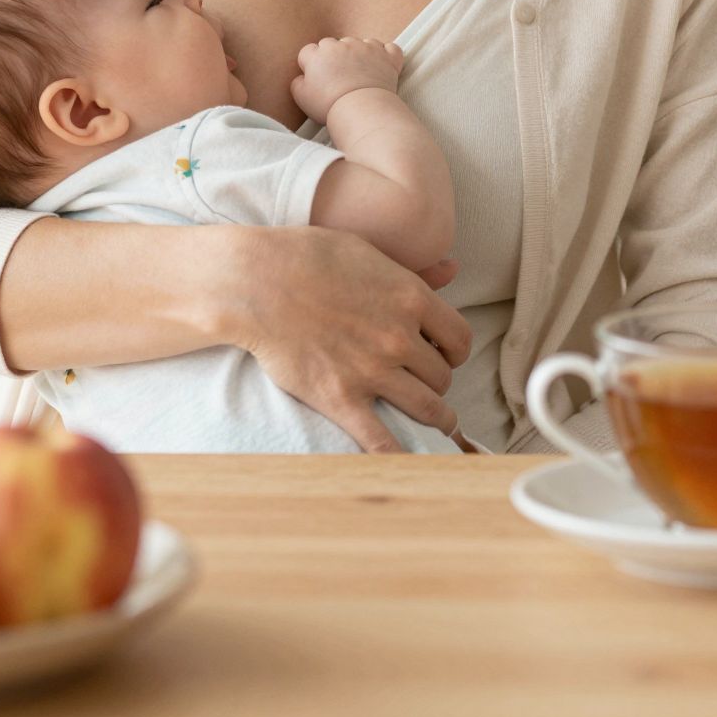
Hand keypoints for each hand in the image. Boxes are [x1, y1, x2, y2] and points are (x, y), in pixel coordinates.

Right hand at [213, 224, 470, 452]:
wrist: (256, 282)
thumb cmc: (309, 258)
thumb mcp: (369, 252)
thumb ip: (414, 270)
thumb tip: (452, 269)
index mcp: (412, 299)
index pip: (460, 339)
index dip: (454, 351)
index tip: (443, 355)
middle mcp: (400, 338)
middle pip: (443, 376)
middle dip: (437, 381)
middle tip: (423, 384)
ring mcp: (373, 371)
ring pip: (427, 408)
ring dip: (434, 418)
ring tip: (435, 424)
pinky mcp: (341, 399)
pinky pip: (381, 439)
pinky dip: (400, 456)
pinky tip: (409, 464)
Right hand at [291, 37, 404, 124]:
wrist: (361, 108)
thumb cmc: (329, 105)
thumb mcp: (301, 97)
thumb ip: (298, 82)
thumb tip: (302, 77)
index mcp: (318, 54)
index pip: (309, 51)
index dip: (312, 64)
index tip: (317, 76)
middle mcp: (341, 45)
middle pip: (333, 44)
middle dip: (334, 57)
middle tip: (338, 76)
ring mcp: (365, 47)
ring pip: (359, 43)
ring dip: (358, 54)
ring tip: (359, 74)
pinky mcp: (386, 55)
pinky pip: (388, 48)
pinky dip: (385, 55)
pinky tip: (381, 65)